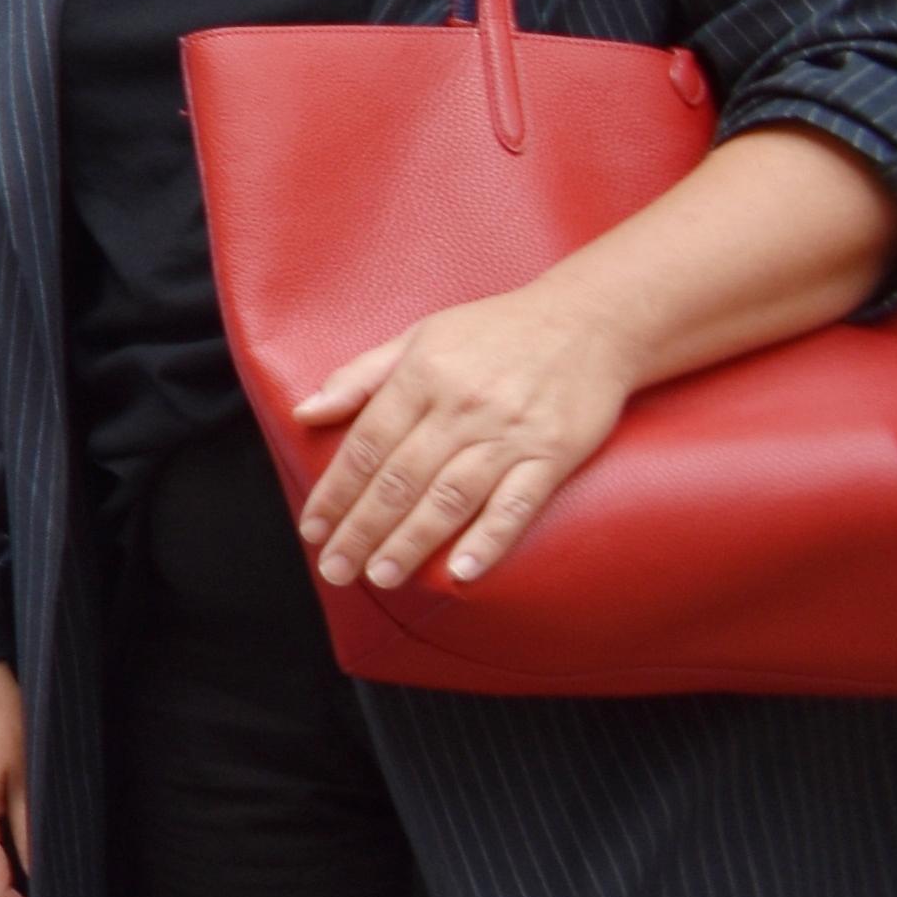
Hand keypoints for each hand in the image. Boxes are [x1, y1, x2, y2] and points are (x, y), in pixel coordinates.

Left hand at [293, 279, 643, 589]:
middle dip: (361, 529)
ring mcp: (509, 433)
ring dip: (411, 542)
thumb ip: (359, 377)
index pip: (365, 445)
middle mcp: (461, 406)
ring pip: (449, 497)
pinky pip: (516, 504)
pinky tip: (461, 572)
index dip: (334, 491)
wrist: (590, 320)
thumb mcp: (418, 337)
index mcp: (421, 376)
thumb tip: (305, 412)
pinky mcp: (554, 454)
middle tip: (335, 569)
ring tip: (380, 577)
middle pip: (400, 479)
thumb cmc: (495, 331)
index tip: (313, 529)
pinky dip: (488, 540)